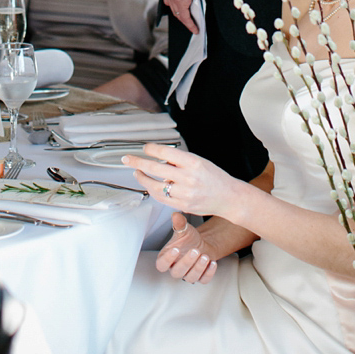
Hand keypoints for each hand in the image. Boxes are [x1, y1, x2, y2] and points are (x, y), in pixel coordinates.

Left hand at [124, 142, 245, 222]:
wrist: (227, 197)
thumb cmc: (214, 177)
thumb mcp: (199, 160)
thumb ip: (180, 159)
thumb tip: (160, 157)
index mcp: (193, 162)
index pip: (166, 152)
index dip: (151, 149)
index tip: (144, 147)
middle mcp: (188, 178)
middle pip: (156, 168)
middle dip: (138, 162)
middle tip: (127, 159)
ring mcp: (185, 194)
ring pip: (155, 186)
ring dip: (142, 178)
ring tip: (136, 172)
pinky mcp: (183, 206)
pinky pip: (162, 198)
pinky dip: (152, 190)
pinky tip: (148, 185)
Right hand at [154, 212, 218, 283]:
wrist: (202, 244)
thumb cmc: (189, 238)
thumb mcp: (184, 229)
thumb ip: (179, 224)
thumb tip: (176, 215)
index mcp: (167, 258)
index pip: (162, 264)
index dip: (167, 259)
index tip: (176, 249)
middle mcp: (176, 269)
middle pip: (177, 272)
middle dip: (187, 262)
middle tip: (195, 250)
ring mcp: (188, 275)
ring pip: (191, 278)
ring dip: (198, 268)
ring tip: (205, 256)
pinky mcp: (200, 277)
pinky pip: (204, 280)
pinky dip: (209, 273)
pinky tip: (212, 263)